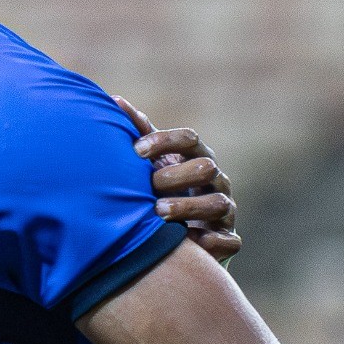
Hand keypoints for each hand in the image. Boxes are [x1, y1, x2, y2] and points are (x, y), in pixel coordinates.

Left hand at [114, 95, 239, 263]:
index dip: (165, 141)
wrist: (184, 228)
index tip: (137, 151)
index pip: (189, 139)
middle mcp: (215, 180)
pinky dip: (210, 242)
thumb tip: (114, 101)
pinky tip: (186, 243)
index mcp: (196, 157)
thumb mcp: (152, 161)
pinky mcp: (227, 239)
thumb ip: (138, 134)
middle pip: (206, 168)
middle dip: (178, 175)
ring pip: (218, 204)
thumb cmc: (163, 186)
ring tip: (159, 212)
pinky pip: (229, 241)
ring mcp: (224, 209)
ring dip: (188, 207)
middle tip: (150, 184)